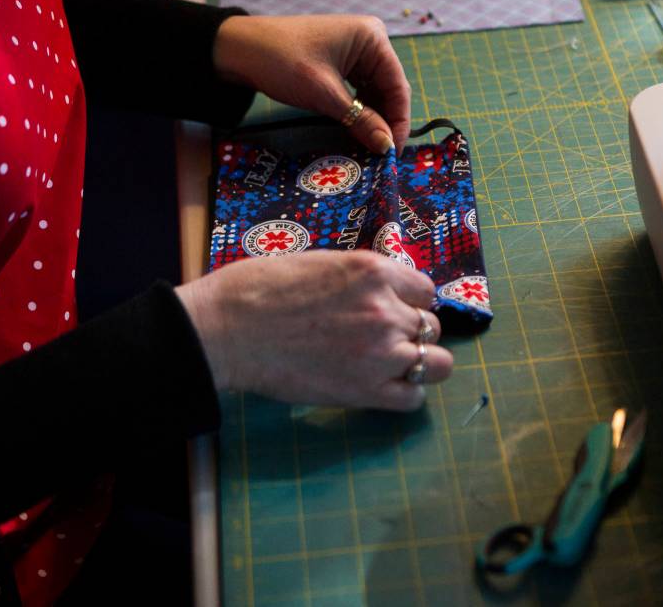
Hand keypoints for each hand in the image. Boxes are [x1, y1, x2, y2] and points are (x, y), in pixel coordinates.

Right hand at [174, 251, 450, 410]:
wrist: (227, 329)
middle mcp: (386, 309)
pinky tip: (382, 388)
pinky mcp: (365, 391)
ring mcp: (380, 352)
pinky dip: (404, 395)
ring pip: (435, 364)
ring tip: (391, 366)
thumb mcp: (322, 262)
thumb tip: (381, 293)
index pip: (425, 290)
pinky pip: (413, 399)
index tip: (392, 310)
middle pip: (431, 327)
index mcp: (373, 272)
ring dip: (417, 364)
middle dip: (411, 332)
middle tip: (382, 338)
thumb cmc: (261, 289)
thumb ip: (361, 280)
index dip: (409, 302)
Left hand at [212, 15, 411, 153]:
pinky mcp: (342, 63)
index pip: (398, 86)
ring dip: (372, 120)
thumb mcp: (324, 94)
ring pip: (375, 94)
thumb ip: (360, 120)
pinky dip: (359, 112)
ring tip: (368, 147)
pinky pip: (360, 91)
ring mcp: (356, 52)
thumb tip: (387, 147)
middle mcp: (370, 42)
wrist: (240, 49)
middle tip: (381, 154)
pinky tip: (356, 131)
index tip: (392, 151)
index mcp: (373, 38)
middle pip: (389, 90)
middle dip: (385, 122)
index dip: (399, 121)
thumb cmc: (282, 61)